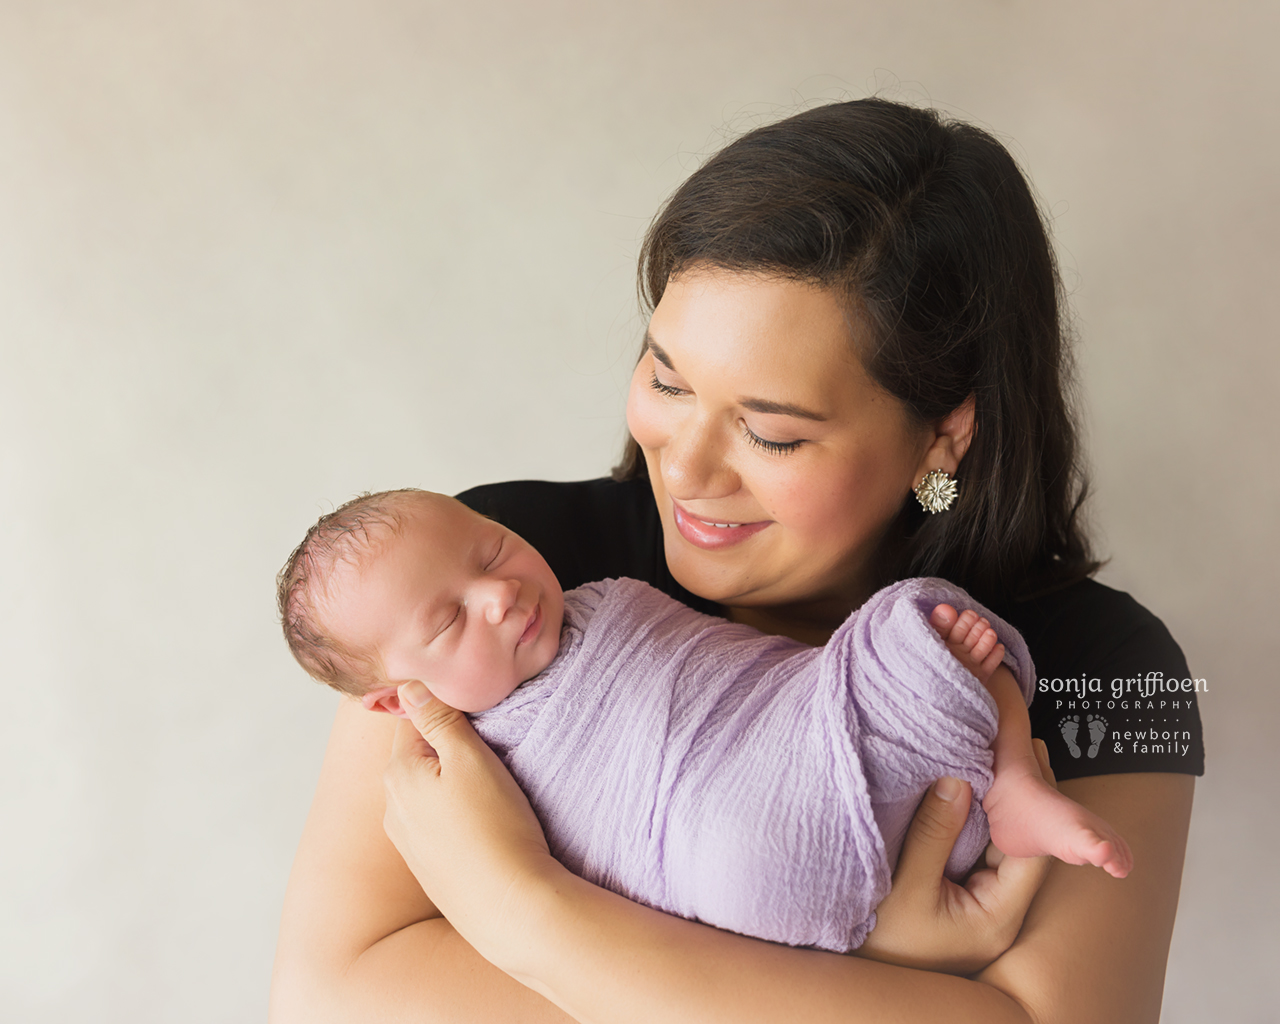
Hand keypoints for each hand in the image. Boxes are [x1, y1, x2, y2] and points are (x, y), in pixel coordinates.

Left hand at [382, 680, 557, 973]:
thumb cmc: (496, 826)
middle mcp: (391, 807)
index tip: (477, 717)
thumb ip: (439, 719)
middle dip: (447, 747)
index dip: (445, 711)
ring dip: (451, 783)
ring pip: (427, 791)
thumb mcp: (471, 758)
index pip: (413, 719)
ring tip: (491, 789)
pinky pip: (436, 823)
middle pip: (418, 756)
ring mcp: (406, 841)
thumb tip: (409, 686)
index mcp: (398, 773)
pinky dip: (455, 814)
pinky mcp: (427, 866)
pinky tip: (484, 822)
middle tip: (490, 750)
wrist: (509, 906)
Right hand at [855, 739, 1056, 974]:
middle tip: (1012, 743)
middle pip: (1022, 843)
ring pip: (1000, 845)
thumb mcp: (905, 889)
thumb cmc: (881, 945)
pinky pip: (977, 851)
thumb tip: (959, 780)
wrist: (860, 989)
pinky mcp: (962, 899)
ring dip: (996, 804)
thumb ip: (934, 834)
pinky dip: (975, 819)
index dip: (1029, 800)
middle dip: (1018, 796)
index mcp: (998, 915)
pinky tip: (966, 788)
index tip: (1018, 754)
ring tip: (992, 755)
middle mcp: (1000, 912)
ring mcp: (982, 906)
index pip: (1030, 848)